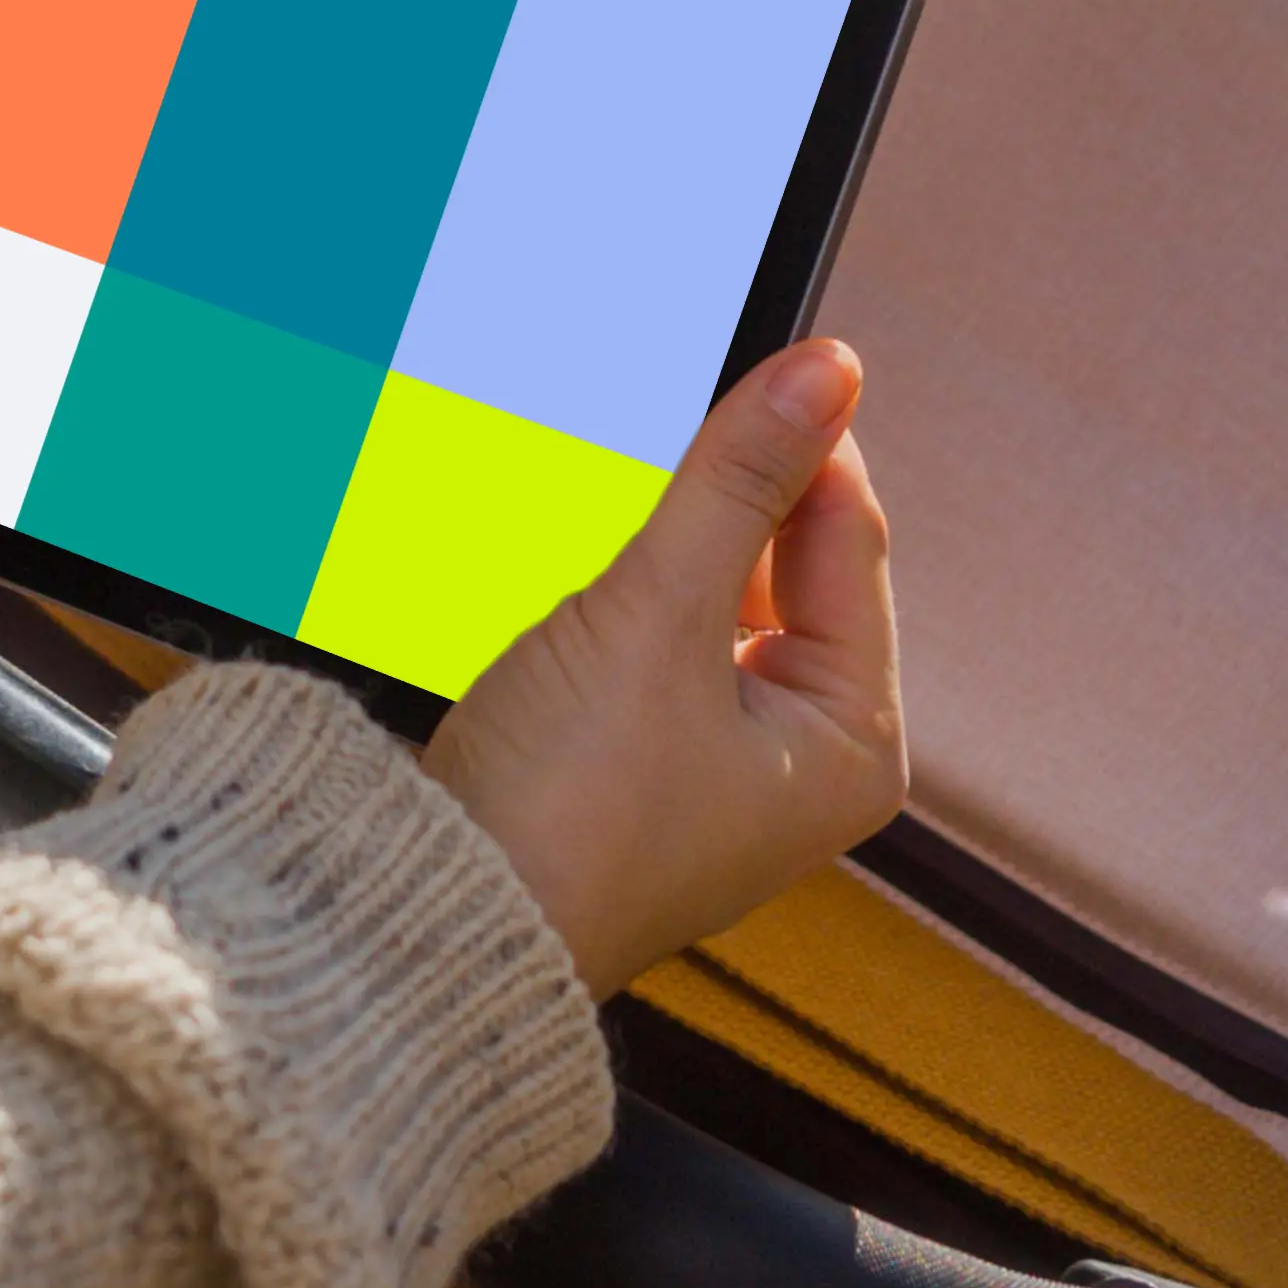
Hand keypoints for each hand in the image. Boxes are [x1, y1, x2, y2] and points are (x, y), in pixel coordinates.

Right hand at [428, 341, 901, 994]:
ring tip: (604, 573)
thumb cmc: (563, 817)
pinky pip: (659, 649)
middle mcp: (804, 764)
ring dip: (661, 562)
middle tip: (654, 466)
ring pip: (714, 604)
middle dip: (718, 514)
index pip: (850, 541)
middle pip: (788, 571)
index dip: (799, 446)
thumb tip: (826, 374)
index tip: (756, 361)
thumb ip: (738, 480)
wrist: (435, 926)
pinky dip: (624, 612)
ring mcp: (723, 771)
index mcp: (853, 744)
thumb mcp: (657, 615)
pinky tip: (577, 607)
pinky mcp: (645, 771)